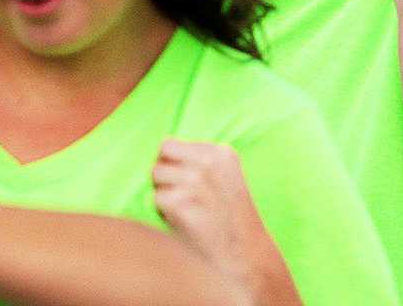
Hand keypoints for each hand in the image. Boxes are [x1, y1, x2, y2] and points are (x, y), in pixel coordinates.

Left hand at [154, 141, 291, 303]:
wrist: (246, 257)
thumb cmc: (230, 221)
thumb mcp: (226, 179)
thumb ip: (199, 161)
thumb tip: (160, 151)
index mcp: (221, 153)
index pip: (171, 144)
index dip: (174, 166)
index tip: (190, 184)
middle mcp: (208, 162)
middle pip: (161, 157)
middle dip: (165, 176)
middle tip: (184, 198)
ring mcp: (195, 181)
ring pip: (156, 176)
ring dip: (164, 194)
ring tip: (186, 210)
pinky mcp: (181, 204)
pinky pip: (156, 199)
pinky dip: (164, 213)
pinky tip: (184, 223)